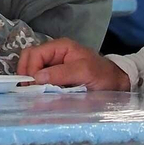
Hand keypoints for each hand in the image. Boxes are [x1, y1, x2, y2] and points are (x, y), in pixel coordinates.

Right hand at [17, 37, 131, 89]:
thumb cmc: (103, 75)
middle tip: (28, 92)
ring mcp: (54, 66)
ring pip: (32, 70)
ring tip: (33, 95)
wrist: (117, 84)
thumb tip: (36, 78)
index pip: (34, 54)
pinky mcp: (56, 78)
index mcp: (60, 47)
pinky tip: (40, 96)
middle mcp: (54, 54)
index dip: (29, 70)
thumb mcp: (84, 72)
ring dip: (30, 82)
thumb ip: (61, 73)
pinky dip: (37, 88)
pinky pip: (40, 80)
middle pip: (29, 59)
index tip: (32, 88)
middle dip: (26, 74)